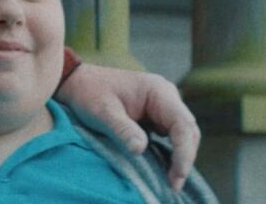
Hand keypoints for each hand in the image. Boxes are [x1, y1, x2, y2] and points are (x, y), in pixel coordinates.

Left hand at [54, 63, 200, 190]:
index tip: (177, 175)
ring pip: (182, 133)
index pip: (182, 124)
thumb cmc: (89, 93)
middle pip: (187, 129)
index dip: (184, 151)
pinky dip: (172, 151)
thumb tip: (140, 149)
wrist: (77, 81)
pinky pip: (171, 134)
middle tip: (174, 184)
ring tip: (172, 180)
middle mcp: (165, 95)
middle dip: (185, 157)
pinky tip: (166, 168)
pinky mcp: (155, 114)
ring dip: (181, 156)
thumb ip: (122, 129)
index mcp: (157, 91)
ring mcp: (162, 104)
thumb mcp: (102, 112)